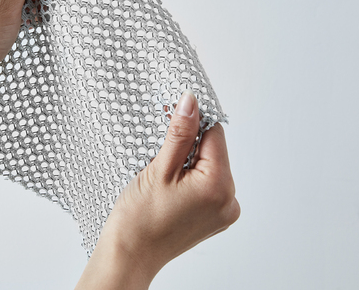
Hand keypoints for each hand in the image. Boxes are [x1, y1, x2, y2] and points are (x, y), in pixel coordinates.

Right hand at [76, 90, 239, 288]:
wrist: (130, 256)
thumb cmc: (139, 220)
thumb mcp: (159, 168)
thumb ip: (180, 133)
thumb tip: (191, 102)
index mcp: (218, 186)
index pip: (214, 134)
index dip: (192, 121)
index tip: (172, 115)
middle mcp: (229, 200)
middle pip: (214, 151)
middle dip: (188, 144)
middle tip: (160, 152)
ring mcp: (223, 212)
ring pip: (209, 167)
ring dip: (188, 161)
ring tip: (162, 175)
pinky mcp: (214, 218)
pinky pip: (207, 185)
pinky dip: (190, 179)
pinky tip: (169, 187)